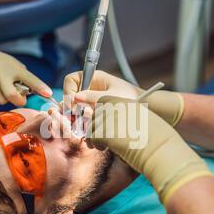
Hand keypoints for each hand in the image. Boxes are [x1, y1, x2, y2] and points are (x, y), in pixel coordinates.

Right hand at [0, 31, 51, 105]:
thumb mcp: (13, 64)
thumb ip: (23, 78)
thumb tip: (35, 92)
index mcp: (14, 67)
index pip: (30, 79)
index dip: (40, 87)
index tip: (48, 93)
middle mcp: (2, 72)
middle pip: (12, 95)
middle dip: (18, 101)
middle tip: (20, 99)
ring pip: (0, 99)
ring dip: (4, 97)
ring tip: (1, 87)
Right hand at [64, 70, 184, 125]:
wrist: (145, 109)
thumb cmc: (130, 97)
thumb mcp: (110, 96)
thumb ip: (92, 96)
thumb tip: (75, 98)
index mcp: (94, 78)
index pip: (72, 80)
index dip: (68, 91)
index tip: (71, 105)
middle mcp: (90, 88)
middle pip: (71, 97)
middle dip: (71, 109)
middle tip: (72, 120)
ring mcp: (91, 102)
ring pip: (76, 111)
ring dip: (77, 121)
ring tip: (83, 130)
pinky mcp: (94, 115)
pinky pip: (84, 120)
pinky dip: (86, 128)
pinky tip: (91, 135)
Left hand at [87, 96, 211, 204]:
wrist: (160, 148)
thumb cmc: (155, 137)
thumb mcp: (139, 119)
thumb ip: (122, 116)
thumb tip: (105, 122)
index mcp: (124, 100)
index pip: (101, 101)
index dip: (99, 113)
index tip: (99, 122)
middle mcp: (114, 107)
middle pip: (94, 114)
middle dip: (94, 125)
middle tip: (100, 136)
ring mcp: (108, 119)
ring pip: (91, 126)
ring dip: (94, 136)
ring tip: (103, 144)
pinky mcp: (104, 132)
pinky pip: (92, 138)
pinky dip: (95, 144)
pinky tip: (104, 148)